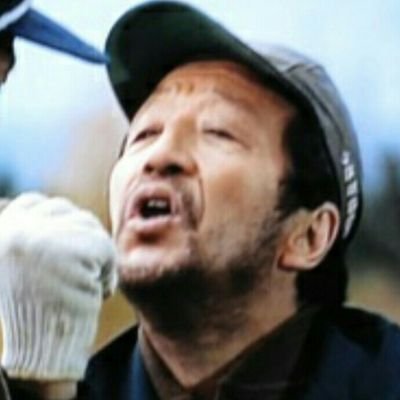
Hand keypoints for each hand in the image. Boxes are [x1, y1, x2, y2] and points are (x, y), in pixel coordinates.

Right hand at [0, 193, 116, 380]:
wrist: (43, 349)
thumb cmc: (35, 310)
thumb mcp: (20, 264)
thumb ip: (31, 234)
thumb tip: (50, 208)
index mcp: (2, 232)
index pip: (33, 203)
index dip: (55, 219)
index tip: (63, 245)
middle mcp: (18, 229)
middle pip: (67, 211)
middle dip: (79, 236)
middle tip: (75, 272)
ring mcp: (46, 237)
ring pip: (90, 227)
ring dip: (94, 254)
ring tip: (82, 284)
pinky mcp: (75, 249)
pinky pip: (106, 248)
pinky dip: (107, 271)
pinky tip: (96, 292)